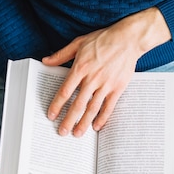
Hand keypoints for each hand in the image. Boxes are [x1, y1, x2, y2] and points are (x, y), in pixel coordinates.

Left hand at [43, 7, 170, 136]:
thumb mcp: (79, 42)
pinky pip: (109, 106)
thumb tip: (46, 61)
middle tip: (62, 132)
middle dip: (69, 120)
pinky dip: (103, 118)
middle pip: (78, 104)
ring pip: (93, 108)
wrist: (127, 39)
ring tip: (77, 134)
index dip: (57, 105)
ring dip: (84, 123)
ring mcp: (106, 84)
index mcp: (81, 67)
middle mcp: (93, 78)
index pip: (66, 91)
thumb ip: (61, 54)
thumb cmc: (103, 39)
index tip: (52, 115)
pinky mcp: (118, 87)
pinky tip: (96, 126)